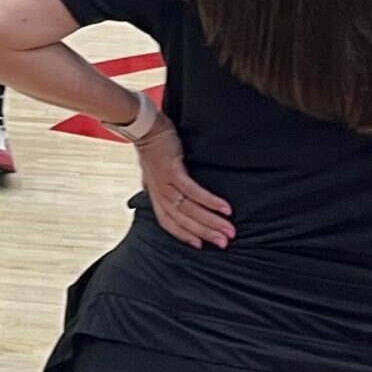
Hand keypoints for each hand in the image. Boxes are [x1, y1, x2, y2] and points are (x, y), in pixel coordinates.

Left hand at [134, 116, 232, 248]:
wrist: (142, 127)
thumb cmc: (153, 147)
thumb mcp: (156, 171)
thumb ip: (165, 185)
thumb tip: (175, 194)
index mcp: (155, 194)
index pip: (168, 222)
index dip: (184, 235)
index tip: (201, 245)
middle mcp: (159, 192)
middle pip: (182, 220)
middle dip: (205, 233)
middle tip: (224, 243)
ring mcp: (165, 182)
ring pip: (189, 209)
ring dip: (211, 221)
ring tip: (229, 230)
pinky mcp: (173, 171)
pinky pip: (193, 191)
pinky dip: (209, 201)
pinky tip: (225, 208)